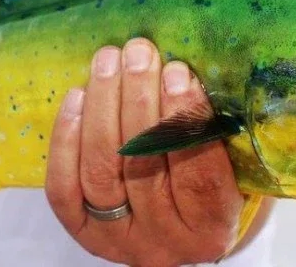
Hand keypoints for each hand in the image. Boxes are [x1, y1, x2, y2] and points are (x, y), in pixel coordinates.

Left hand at [45, 38, 243, 265]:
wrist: (180, 224)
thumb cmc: (209, 174)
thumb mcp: (231, 160)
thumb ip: (214, 128)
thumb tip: (185, 70)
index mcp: (212, 228)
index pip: (200, 178)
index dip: (186, 122)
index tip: (179, 74)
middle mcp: (164, 241)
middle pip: (143, 168)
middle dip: (139, 100)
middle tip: (140, 53)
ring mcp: (118, 239)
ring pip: (101, 171)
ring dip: (103, 106)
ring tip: (109, 60)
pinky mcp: (82, 231)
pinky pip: (65, 187)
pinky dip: (67, 138)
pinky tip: (78, 96)